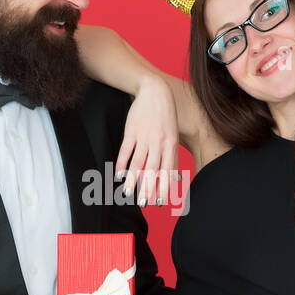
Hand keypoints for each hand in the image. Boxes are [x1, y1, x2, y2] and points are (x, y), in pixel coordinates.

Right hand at [115, 75, 179, 206]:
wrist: (154, 90)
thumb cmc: (165, 116)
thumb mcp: (173, 136)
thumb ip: (172, 158)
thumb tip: (175, 180)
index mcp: (171, 144)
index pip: (167, 170)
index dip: (164, 187)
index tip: (160, 202)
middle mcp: (158, 142)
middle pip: (153, 169)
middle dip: (149, 188)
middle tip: (144, 203)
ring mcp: (144, 136)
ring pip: (138, 162)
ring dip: (133, 179)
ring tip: (129, 193)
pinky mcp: (131, 130)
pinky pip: (126, 150)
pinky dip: (122, 163)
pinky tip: (119, 175)